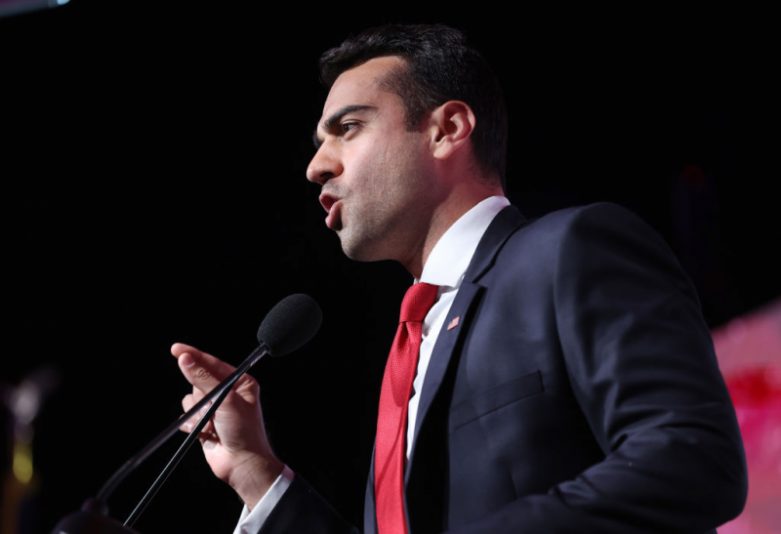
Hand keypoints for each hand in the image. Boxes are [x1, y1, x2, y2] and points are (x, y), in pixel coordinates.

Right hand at [171, 342, 282, 508]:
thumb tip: (185, 359)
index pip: (212, 363)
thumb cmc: (244, 431)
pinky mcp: (204, 422)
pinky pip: (186, 416)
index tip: (176, 349)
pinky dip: (192, 424)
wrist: (241, 464)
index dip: (194, 355)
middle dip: (202, 396)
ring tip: (213, 424)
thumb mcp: (225, 400)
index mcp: (239, 383)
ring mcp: (215, 408)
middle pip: (198, 382)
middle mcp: (227, 393)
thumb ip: (203, 379)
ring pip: (190, 399)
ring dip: (198, 412)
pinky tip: (206, 432)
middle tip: (213, 409)